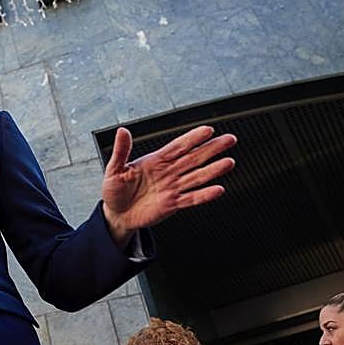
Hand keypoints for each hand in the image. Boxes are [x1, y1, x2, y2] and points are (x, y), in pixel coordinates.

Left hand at [101, 125, 236, 242]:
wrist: (117, 214)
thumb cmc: (115, 190)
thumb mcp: (114, 169)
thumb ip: (121, 151)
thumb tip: (122, 131)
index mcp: (155, 161)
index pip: (177, 147)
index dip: (192, 138)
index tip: (207, 130)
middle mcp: (167, 173)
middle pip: (193, 158)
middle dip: (211, 149)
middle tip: (229, 139)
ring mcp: (172, 188)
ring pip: (196, 177)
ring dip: (213, 170)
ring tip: (229, 162)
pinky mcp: (172, 204)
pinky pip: (191, 199)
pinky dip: (204, 195)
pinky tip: (217, 190)